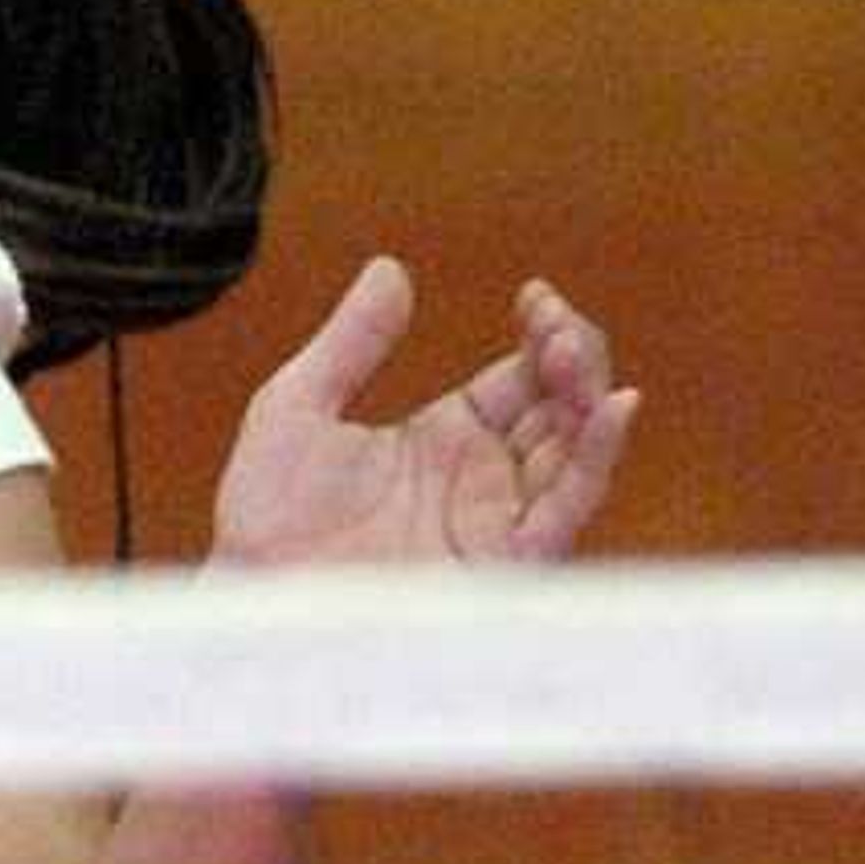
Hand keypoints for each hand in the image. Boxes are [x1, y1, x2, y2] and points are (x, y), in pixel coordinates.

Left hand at [208, 261, 638, 571]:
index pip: (519, 381)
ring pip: (573, 455)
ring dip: (587, 401)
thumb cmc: (268, 515)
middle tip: (558, 323)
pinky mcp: (501, 563)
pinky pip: (564, 511)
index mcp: (444, 440)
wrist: (258, 595)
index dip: (540, 337)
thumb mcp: (300, 404)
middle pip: (559, 412)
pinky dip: (594, 460)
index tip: (536, 296)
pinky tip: (607, 411)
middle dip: (572, 361)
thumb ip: (352, 342)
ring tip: (576, 350)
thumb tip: (392, 268)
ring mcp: (496, 521)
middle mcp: (483, 481)